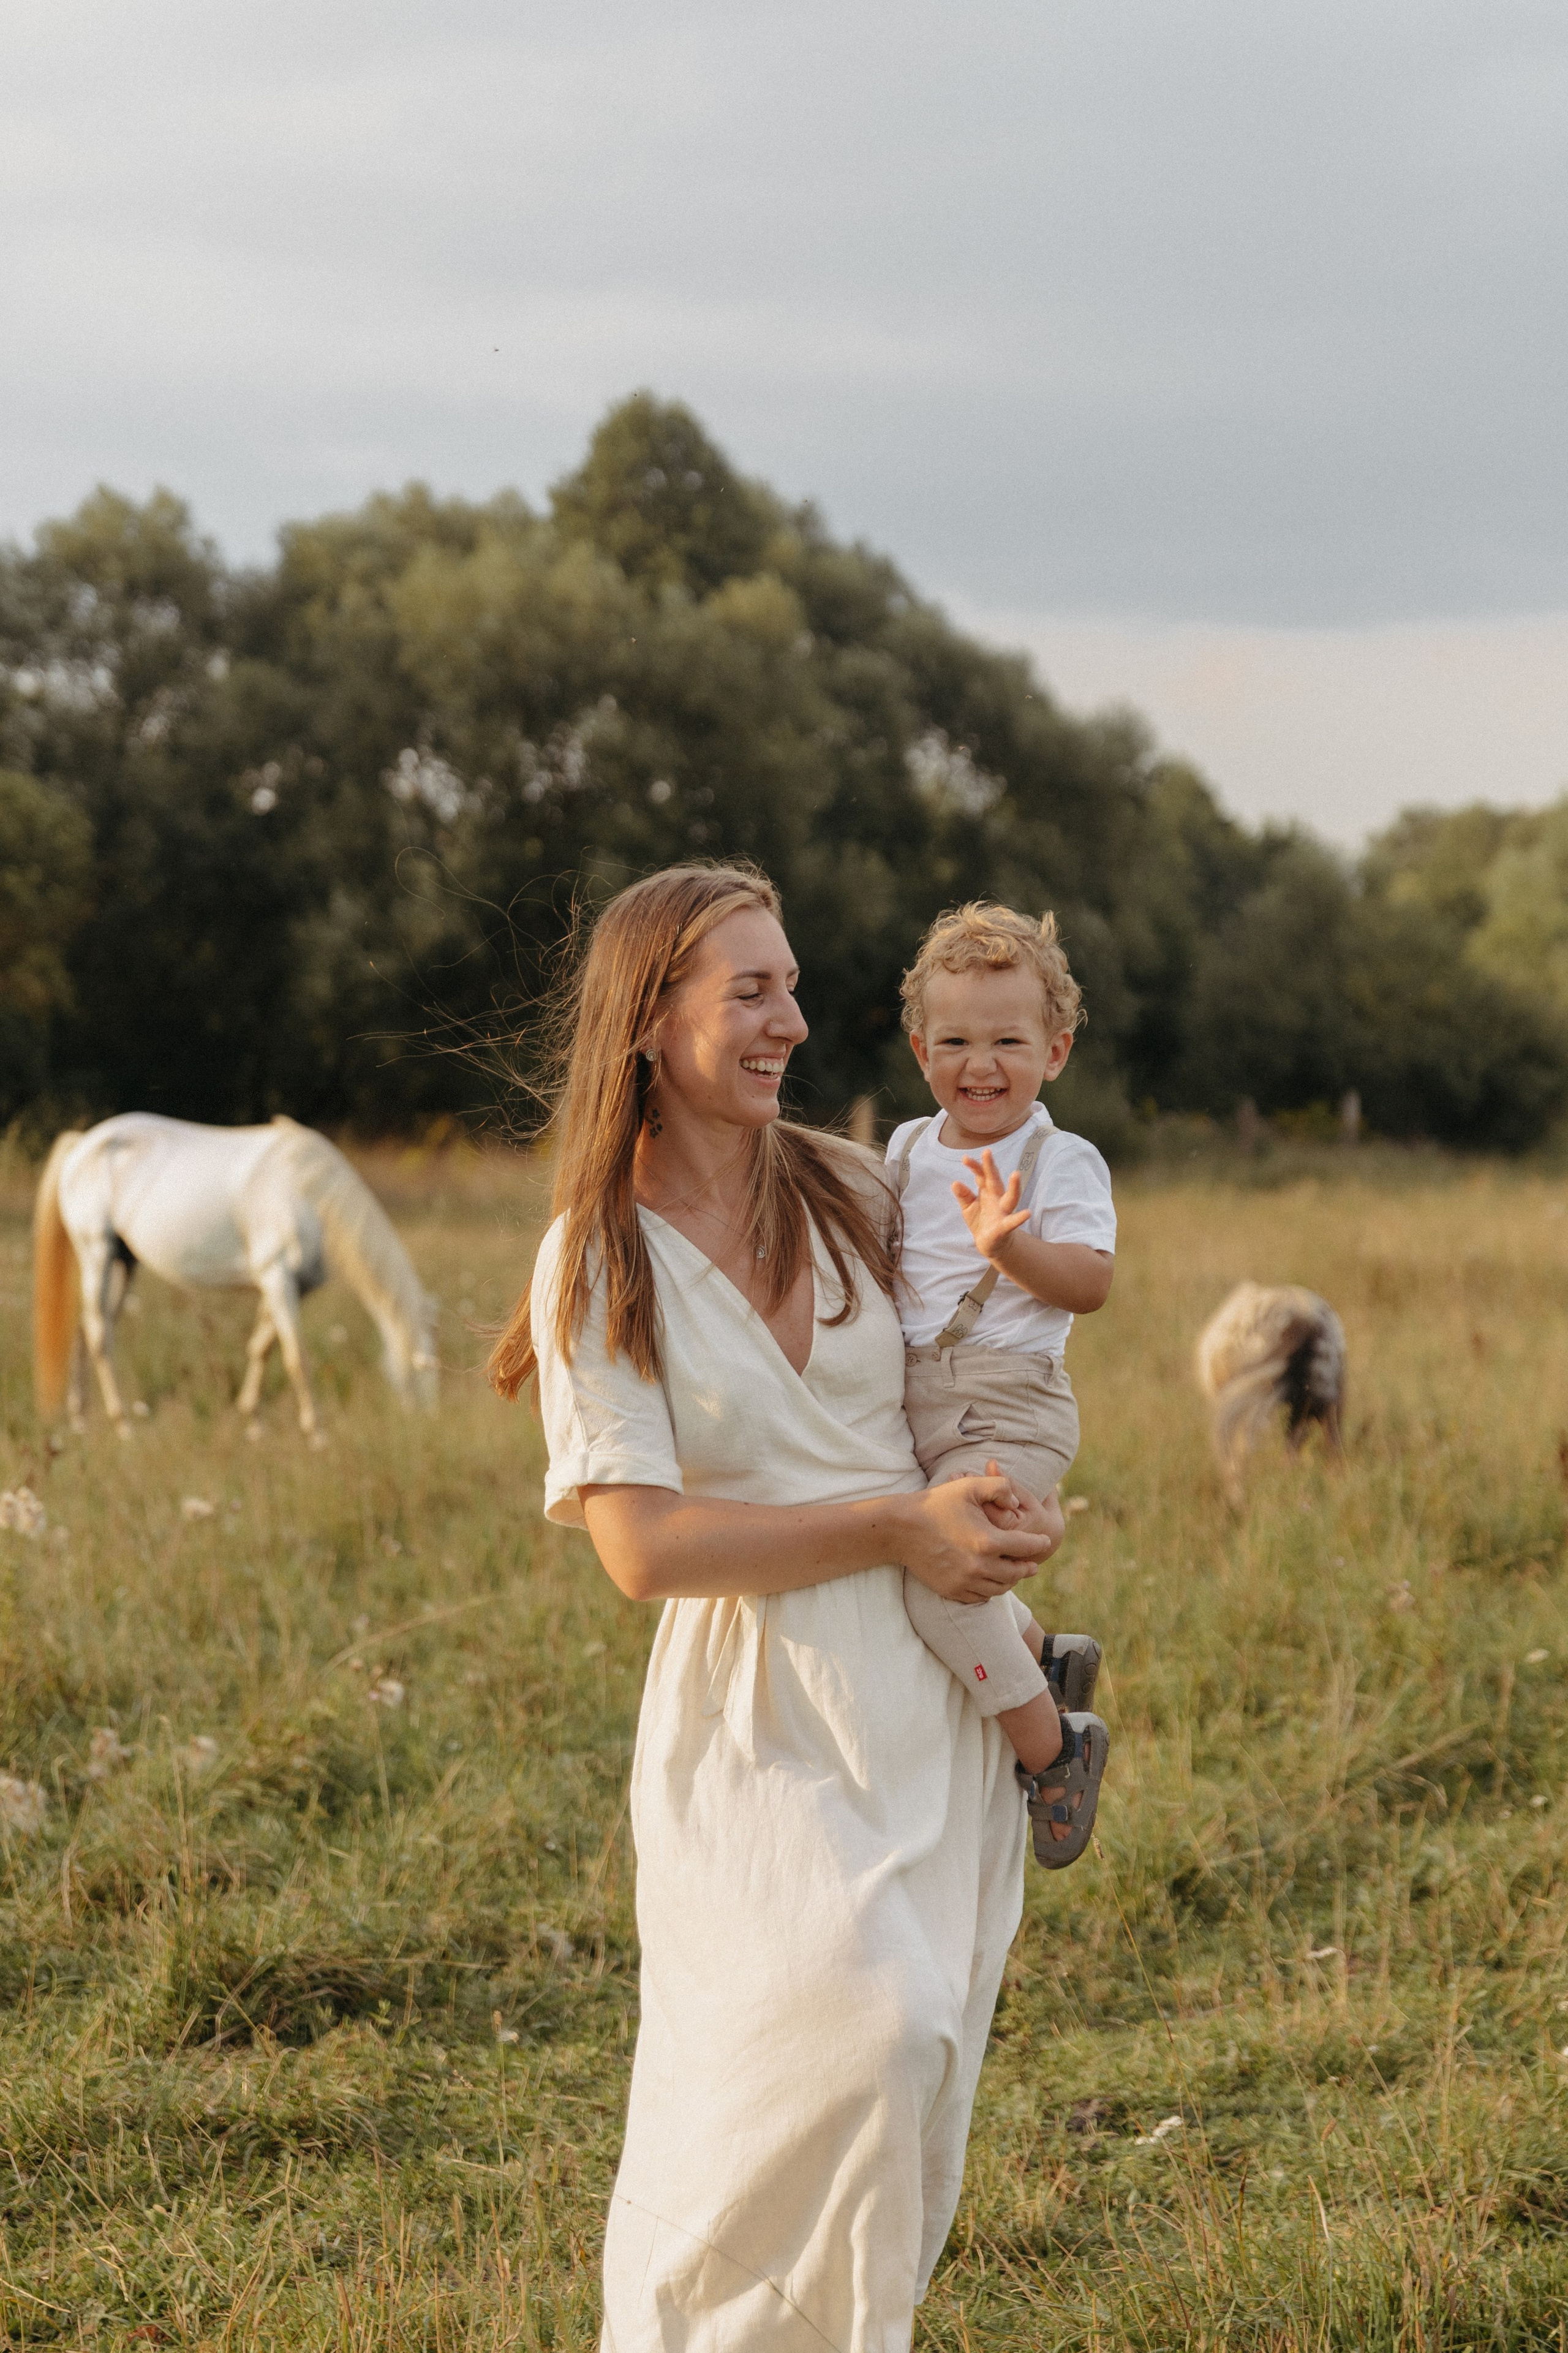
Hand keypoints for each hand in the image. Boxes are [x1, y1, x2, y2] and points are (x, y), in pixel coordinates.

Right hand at [901, 1472, 1052, 1605]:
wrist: (900, 1529)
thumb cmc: (936, 1503)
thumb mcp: (969, 1486)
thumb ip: (1000, 1488)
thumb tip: (1018, 1502)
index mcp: (988, 1541)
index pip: (1025, 1546)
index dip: (1038, 1544)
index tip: (1045, 1542)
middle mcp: (979, 1566)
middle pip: (1016, 1573)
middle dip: (1027, 1567)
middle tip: (1033, 1564)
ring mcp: (965, 1581)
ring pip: (1000, 1588)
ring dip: (1011, 1581)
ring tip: (1015, 1574)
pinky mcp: (952, 1590)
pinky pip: (980, 1596)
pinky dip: (990, 1590)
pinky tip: (992, 1581)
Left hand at [952, 1151, 1030, 1265]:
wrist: (989, 1243)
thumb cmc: (980, 1221)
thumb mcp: (968, 1207)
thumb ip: (964, 1196)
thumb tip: (955, 1183)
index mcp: (987, 1191)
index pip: (981, 1175)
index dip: (974, 1166)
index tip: (964, 1158)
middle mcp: (997, 1198)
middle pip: (994, 1180)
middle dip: (990, 1167)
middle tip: (987, 1152)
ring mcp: (1003, 1211)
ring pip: (1010, 1197)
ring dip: (1013, 1186)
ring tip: (1015, 1174)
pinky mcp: (1005, 1226)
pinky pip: (1012, 1221)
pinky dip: (1019, 1218)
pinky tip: (1027, 1213)